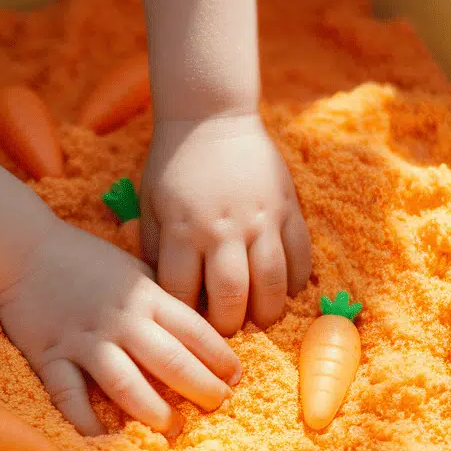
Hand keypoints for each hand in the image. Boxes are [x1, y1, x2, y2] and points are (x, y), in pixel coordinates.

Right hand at [0, 220, 240, 435]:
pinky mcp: (51, 356)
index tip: (235, 378)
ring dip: (153, 411)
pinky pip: (70, 395)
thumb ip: (162, 300)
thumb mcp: (134, 271)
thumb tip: (201, 331)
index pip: (194, 331)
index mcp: (146, 296)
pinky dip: (86, 421)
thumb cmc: (86, 261)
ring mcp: (85, 340)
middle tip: (217, 406)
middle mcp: (121, 320)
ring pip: (125, 383)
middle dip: (201, 388)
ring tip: (171, 428)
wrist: (25, 250)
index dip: (221, 357)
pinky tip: (104, 438)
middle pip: (170, 361)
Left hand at [141, 113, 311, 335]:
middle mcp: (223, 229)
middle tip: (229, 331)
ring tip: (261, 319)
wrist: (209, 119)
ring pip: (272, 283)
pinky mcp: (287, 207)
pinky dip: (295, 280)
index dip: (187, 318)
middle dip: (230, 324)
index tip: (190, 326)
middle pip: (231, 297)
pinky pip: (300, 254)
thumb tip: (165, 296)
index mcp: (182, 230)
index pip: (183, 293)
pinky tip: (286, 289)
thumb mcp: (150, 208)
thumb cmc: (172, 168)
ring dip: (268, 311)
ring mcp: (260, 219)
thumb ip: (155, 251)